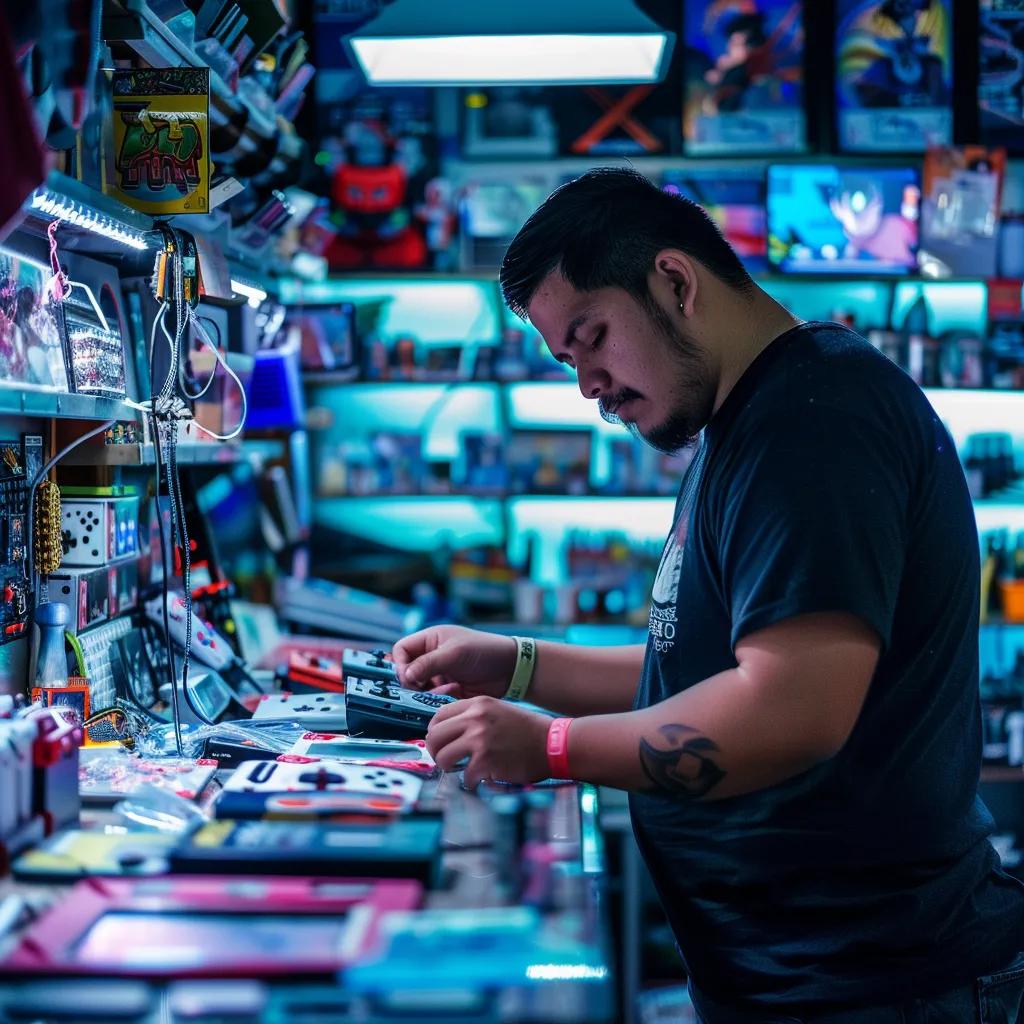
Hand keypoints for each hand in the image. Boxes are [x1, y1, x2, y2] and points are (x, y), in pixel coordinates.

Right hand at [392, 625, 515, 699]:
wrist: (510, 669)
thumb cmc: (483, 652)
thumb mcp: (454, 654)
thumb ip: (427, 663)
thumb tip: (405, 676)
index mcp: (431, 639)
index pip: (402, 649)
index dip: (400, 663)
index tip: (408, 677)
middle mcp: (432, 655)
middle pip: (407, 670)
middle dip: (411, 681)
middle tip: (419, 688)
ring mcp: (440, 673)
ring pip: (418, 686)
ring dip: (424, 692)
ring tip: (438, 691)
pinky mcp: (448, 689)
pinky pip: (432, 697)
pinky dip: (436, 698)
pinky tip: (450, 694)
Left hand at [426, 696, 550, 788]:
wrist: (554, 744)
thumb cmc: (528, 731)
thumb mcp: (498, 711)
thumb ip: (473, 718)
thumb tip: (448, 734)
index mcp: (477, 704)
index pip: (438, 716)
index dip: (435, 732)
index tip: (441, 742)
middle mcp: (475, 719)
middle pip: (434, 736)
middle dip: (436, 752)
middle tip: (446, 760)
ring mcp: (479, 740)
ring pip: (442, 757)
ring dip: (449, 768)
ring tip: (462, 770)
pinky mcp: (485, 761)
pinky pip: (463, 777)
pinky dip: (470, 782)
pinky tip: (481, 779)